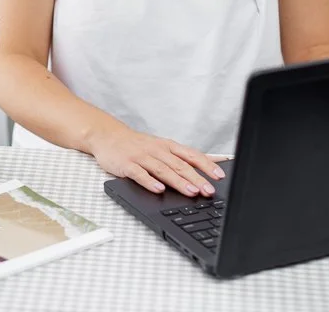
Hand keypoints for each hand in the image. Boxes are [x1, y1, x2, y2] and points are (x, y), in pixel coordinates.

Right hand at [88, 125, 224, 196]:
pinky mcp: (127, 165)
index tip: (220, 176)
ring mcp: (141, 157)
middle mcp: (157, 150)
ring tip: (190, 192)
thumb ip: (186, 156)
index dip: (207, 165)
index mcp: (168, 146)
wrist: (108, 136)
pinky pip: (139, 174)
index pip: (191, 155)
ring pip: (163, 170)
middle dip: (196, 178)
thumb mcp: (164, 146)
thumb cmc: (138, 145)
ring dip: (178, 182)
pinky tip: (158, 190)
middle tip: (208, 191)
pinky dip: (150, 182)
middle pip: (180, 165)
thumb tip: (214, 161)